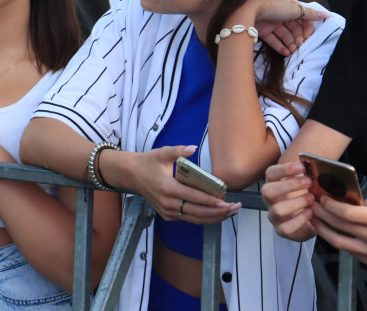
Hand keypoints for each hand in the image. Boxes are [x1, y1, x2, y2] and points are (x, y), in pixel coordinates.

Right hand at [111, 145, 239, 223]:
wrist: (131, 175)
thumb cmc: (148, 163)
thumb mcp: (162, 153)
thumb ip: (178, 150)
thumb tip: (192, 148)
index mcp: (168, 188)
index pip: (194, 197)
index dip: (210, 201)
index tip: (225, 202)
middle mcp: (168, 203)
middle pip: (198, 212)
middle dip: (218, 212)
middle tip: (235, 208)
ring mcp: (167, 212)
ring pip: (195, 219)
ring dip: (214, 218)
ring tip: (230, 213)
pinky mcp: (167, 216)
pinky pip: (189, 219)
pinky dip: (204, 218)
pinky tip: (216, 214)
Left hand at [232, 0, 327, 55]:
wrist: (249, 10)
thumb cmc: (273, 6)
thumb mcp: (294, 9)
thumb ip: (310, 14)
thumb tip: (326, 15)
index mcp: (289, 4)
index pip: (303, 17)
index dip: (307, 27)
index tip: (308, 36)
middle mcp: (281, 12)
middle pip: (294, 27)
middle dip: (298, 37)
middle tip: (299, 45)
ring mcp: (271, 21)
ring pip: (284, 34)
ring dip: (290, 43)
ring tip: (292, 50)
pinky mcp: (263, 30)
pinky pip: (274, 39)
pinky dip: (280, 46)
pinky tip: (285, 53)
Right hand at [262, 162, 316, 241]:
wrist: (311, 219)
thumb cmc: (308, 196)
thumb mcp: (307, 185)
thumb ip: (308, 175)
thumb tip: (317, 166)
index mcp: (273, 184)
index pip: (270, 173)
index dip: (284, 169)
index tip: (302, 166)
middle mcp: (270, 200)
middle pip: (268, 190)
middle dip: (289, 185)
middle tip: (308, 182)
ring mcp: (274, 215)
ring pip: (277, 210)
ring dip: (297, 203)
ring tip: (312, 198)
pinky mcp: (281, 230)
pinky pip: (285, 228)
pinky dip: (300, 220)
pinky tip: (310, 213)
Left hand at [312, 193, 366, 268]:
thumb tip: (350, 200)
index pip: (347, 213)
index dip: (330, 206)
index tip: (321, 198)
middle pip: (341, 227)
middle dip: (323, 215)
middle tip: (312, 206)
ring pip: (341, 244)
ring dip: (324, 231)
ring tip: (315, 220)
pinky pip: (353, 253)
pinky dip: (341, 242)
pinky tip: (334, 233)